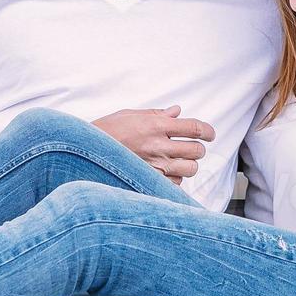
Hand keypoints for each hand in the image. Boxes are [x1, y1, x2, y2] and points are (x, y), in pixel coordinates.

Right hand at [92, 106, 214, 183]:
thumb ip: (157, 114)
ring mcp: (154, 166)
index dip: (208, 131)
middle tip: (192, 148)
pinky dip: (174, 178)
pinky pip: (175, 183)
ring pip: (190, 169)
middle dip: (198, 149)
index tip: (210, 134)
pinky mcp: (148, 181)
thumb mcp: (130, 115)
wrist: (85, 152)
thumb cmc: (106, 131)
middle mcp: (158, 146)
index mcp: (156, 125)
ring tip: (179, 161)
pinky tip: (164, 172)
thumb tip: (177, 111)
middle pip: (196, 150)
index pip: (194, 128)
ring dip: (188, 165)